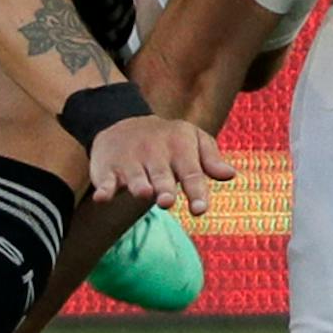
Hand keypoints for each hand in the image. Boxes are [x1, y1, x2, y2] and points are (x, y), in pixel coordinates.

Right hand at [87, 114, 234, 215]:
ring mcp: (130, 161)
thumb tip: (231, 174)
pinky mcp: (107, 168)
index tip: (199, 210)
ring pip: (135, 177)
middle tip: (167, 201)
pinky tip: (102, 197)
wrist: (122, 122)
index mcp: (180, 146)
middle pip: (162, 175)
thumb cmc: (168, 140)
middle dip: (164, 188)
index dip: (196, 191)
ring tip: (144, 193)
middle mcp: (154, 153)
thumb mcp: (193, 140)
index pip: (191, 172)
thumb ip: (210, 159)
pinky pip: (105, 180)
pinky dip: (103, 188)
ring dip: (139, 185)